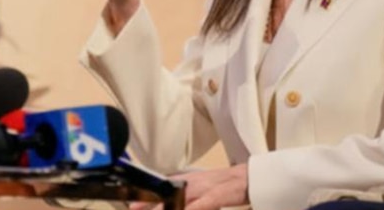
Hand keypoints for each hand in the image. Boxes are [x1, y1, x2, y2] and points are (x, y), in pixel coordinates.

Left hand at [130, 165, 248, 209]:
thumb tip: (177, 204)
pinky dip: (193, 208)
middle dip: (150, 203)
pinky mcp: (218, 195)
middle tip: (133, 209)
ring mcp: (205, 188)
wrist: (250, 178)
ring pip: (181, 198)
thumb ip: (191, 198)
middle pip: (168, 193)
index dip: (148, 196)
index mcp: (191, 180)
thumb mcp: (205, 189)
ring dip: (167, 207)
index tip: (133, 205)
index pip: (165, 187)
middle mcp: (195, 182)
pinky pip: (202, 203)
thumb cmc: (228, 186)